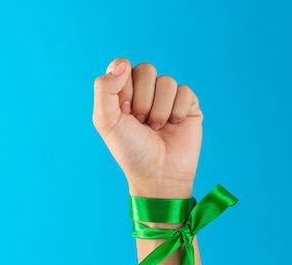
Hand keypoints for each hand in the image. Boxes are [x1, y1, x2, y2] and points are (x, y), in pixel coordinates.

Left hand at [92, 58, 202, 197]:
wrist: (157, 174)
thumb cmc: (130, 149)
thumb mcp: (106, 121)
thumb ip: (104, 89)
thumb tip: (123, 65)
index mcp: (122, 91)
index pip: (121, 65)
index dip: (123, 86)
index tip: (123, 111)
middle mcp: (144, 90)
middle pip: (145, 69)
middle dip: (141, 100)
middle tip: (139, 122)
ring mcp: (166, 96)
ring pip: (166, 81)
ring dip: (158, 110)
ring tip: (155, 128)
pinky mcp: (187, 103)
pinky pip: (184, 91)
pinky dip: (176, 112)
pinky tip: (173, 126)